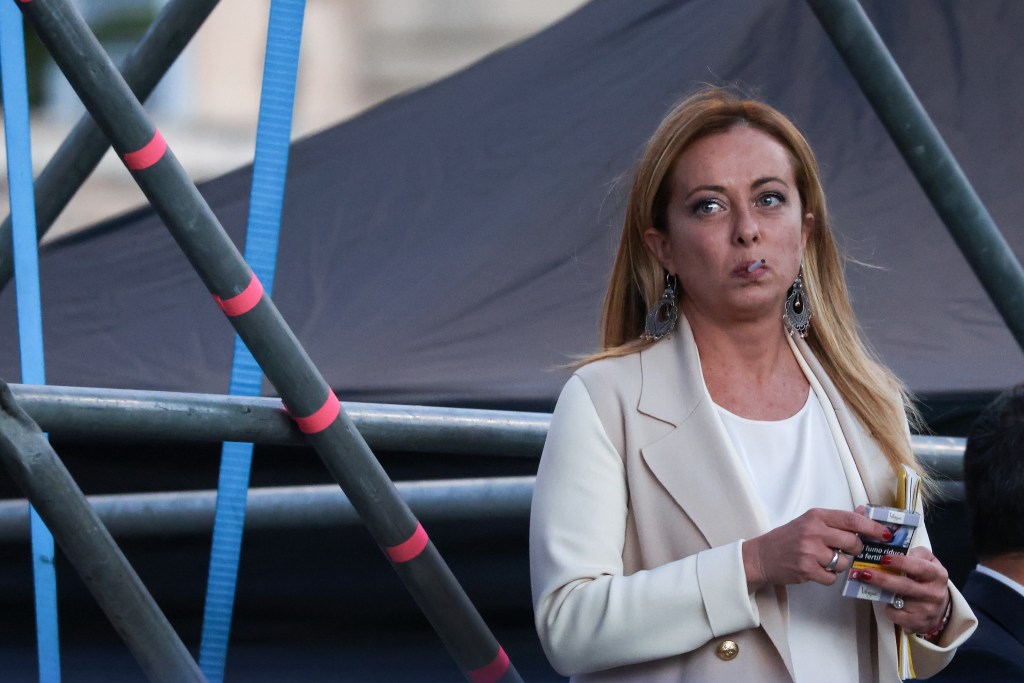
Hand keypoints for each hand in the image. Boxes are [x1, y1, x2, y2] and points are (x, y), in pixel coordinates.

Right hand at [742, 507, 892, 591]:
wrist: (762, 556)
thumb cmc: (788, 538)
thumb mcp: (810, 523)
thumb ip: (837, 520)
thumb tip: (864, 512)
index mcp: (816, 516)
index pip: (852, 520)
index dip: (872, 528)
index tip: (886, 535)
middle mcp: (814, 531)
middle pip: (852, 543)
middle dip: (854, 550)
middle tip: (845, 550)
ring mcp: (810, 551)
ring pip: (844, 562)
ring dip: (839, 565)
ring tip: (824, 561)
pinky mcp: (807, 570)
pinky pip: (832, 577)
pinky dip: (828, 577)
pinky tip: (816, 570)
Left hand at [857, 546, 950, 635]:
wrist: (939, 608)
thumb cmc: (927, 579)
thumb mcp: (928, 562)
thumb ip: (916, 553)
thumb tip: (897, 552)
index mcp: (937, 574)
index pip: (919, 567)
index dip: (901, 563)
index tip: (883, 559)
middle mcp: (935, 593)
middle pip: (905, 586)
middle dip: (883, 579)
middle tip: (865, 573)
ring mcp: (927, 610)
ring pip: (898, 601)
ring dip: (881, 593)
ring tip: (870, 584)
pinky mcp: (919, 623)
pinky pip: (896, 615)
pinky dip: (888, 608)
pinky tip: (889, 603)